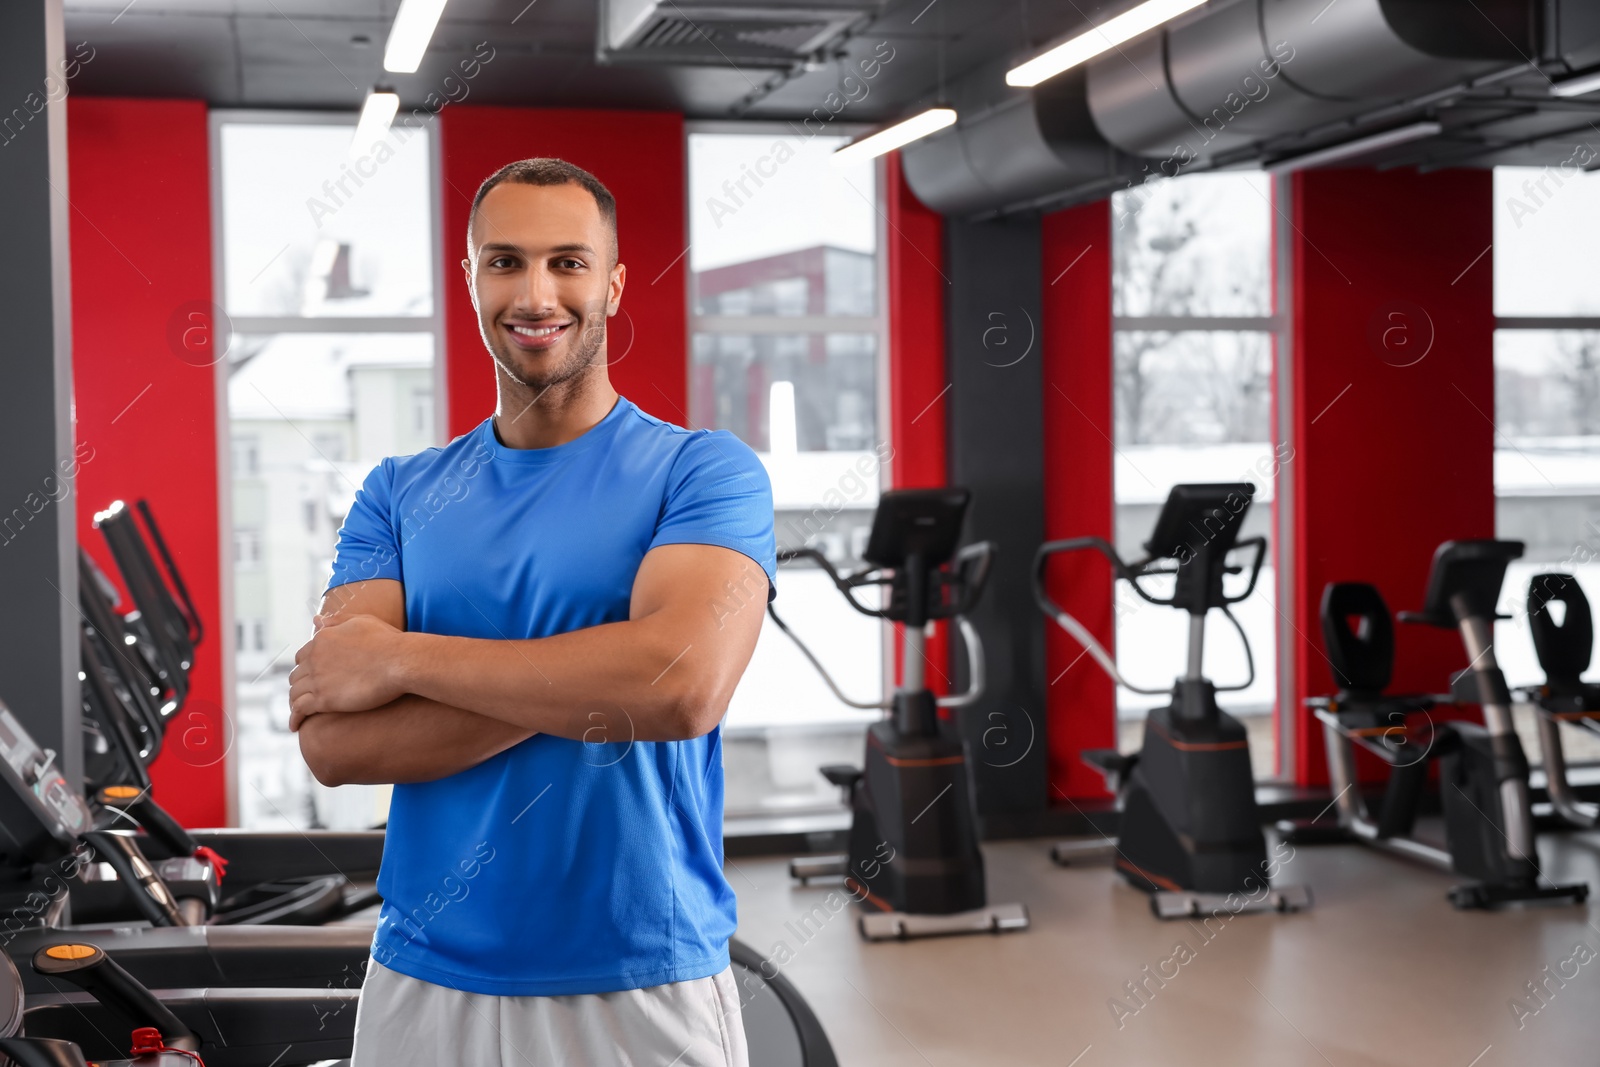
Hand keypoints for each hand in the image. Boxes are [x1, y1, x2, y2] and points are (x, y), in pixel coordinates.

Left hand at [289, 613, 407, 728]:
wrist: (400, 661)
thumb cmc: (388, 641)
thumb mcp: (362, 622)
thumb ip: (337, 621)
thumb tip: (316, 620)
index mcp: (322, 639)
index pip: (302, 656)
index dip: (306, 667)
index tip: (312, 677)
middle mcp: (314, 658)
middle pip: (296, 675)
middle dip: (300, 685)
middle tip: (306, 697)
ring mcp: (318, 679)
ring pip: (295, 693)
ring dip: (296, 702)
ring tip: (300, 714)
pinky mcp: (324, 699)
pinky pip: (300, 710)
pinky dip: (295, 718)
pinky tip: (295, 727)